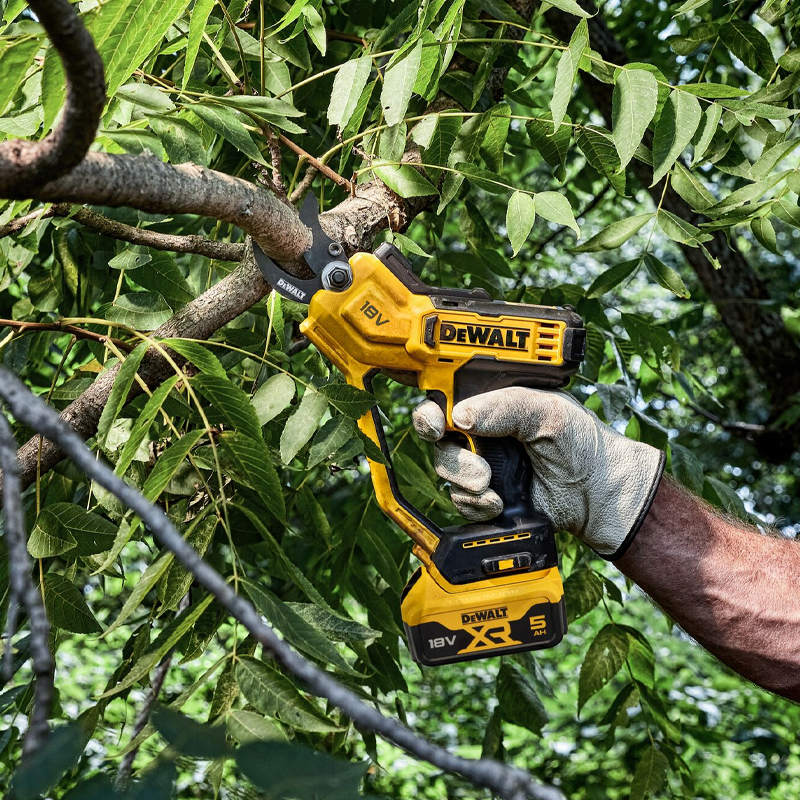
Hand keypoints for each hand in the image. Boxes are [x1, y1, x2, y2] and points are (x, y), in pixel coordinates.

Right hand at [412, 388, 664, 559]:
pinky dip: (475, 505)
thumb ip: (505, 407)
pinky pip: (461, 502)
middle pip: (438, 440)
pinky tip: (499, 503)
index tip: (435, 424)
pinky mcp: (485, 498)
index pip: (447, 401)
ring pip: (447, 472)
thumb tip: (461, 416)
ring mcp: (483, 466)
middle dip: (451, 454)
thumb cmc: (582, 444)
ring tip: (492, 484)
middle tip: (479, 467)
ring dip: (465, 480)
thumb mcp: (548, 411)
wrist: (600, 495)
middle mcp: (483, 433)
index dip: (432, 412)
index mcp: (493, 405)